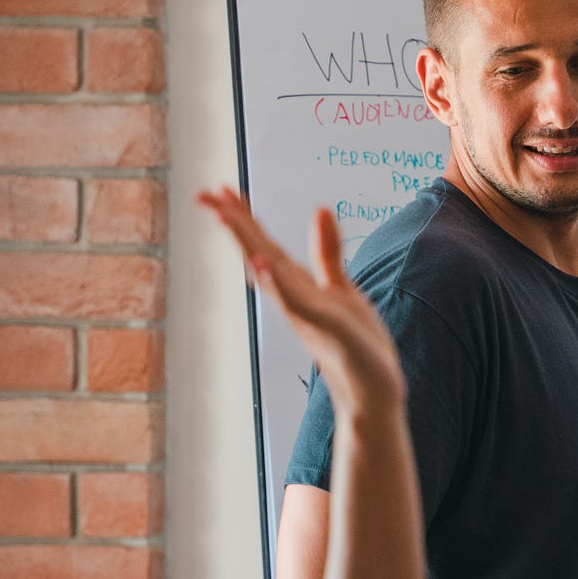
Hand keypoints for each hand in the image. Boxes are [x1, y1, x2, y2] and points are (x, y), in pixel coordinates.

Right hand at [198, 186, 404, 413]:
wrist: (372, 389)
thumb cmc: (356, 343)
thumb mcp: (341, 287)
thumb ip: (326, 251)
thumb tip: (320, 208)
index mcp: (296, 287)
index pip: (264, 245)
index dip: (244, 217)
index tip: (221, 188)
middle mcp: (292, 299)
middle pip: (258, 253)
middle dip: (234, 223)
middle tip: (205, 193)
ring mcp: (304, 313)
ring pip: (270, 273)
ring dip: (247, 245)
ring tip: (224, 216)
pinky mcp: (324, 328)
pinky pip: (295, 303)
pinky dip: (276, 284)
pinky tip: (261, 265)